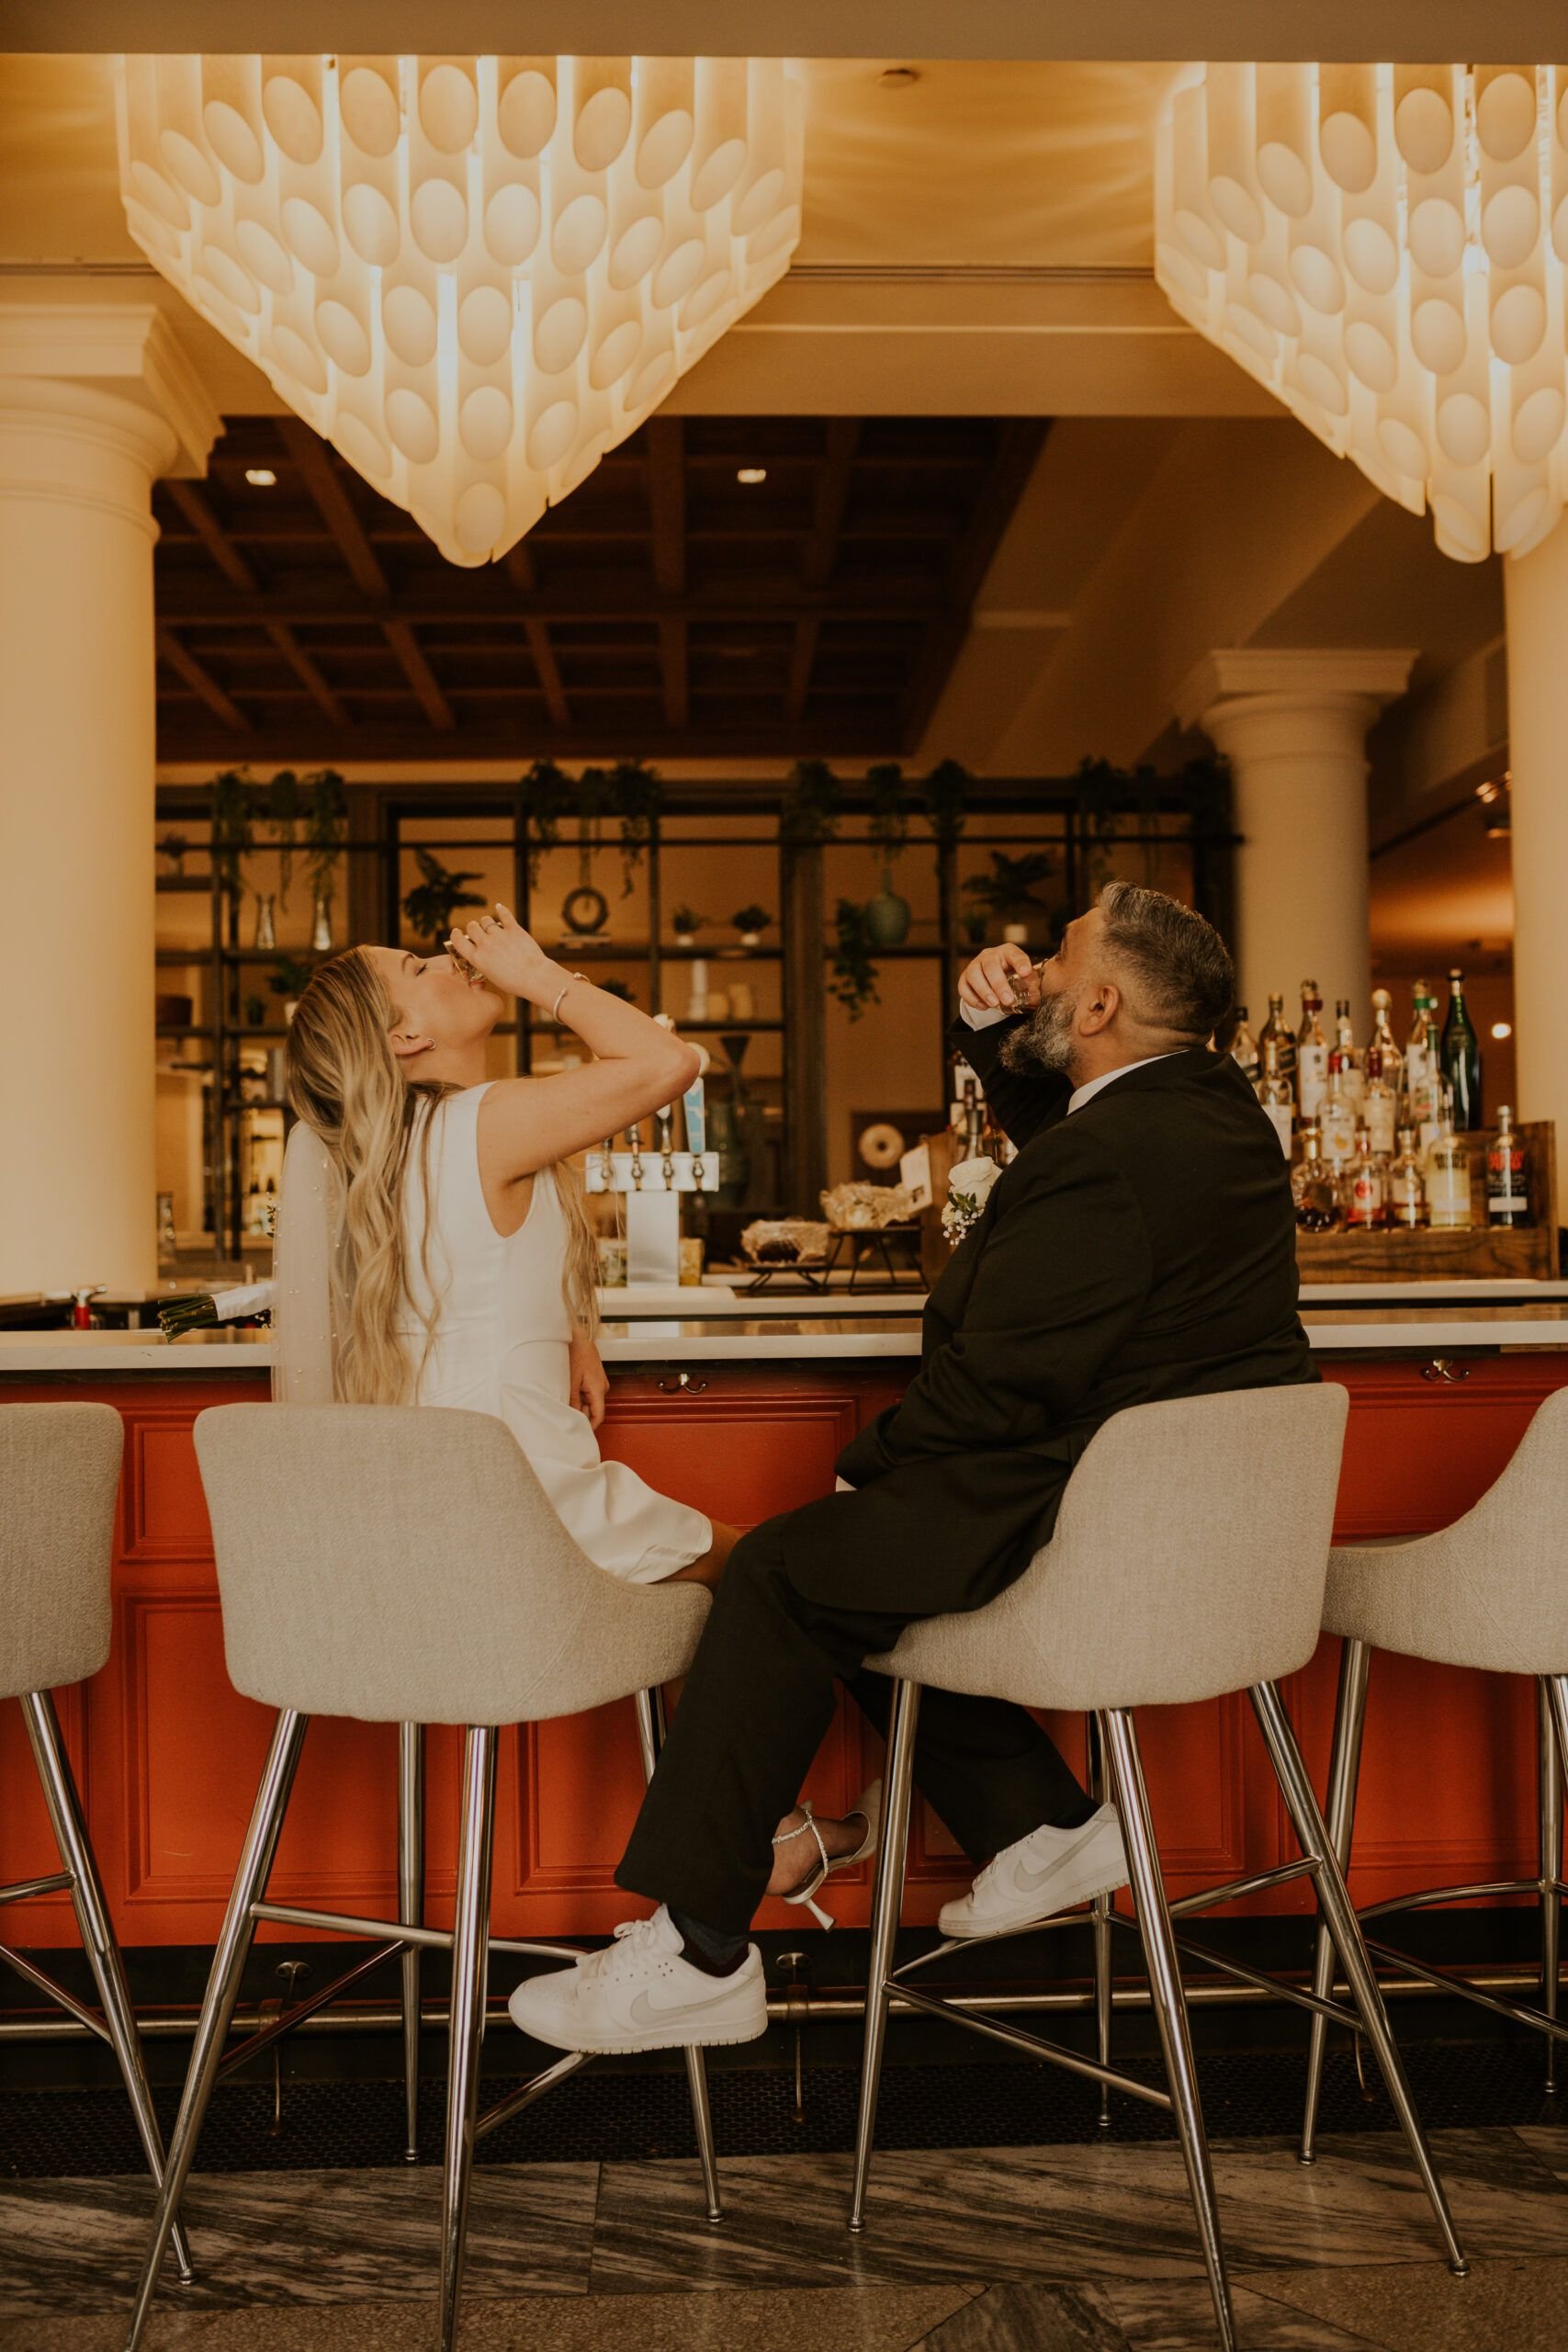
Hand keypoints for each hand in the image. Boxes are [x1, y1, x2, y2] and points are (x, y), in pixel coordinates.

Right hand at [447, 904, 562, 1009]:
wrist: (534, 977)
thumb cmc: (514, 983)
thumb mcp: (491, 977)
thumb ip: (482, 964)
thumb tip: (479, 957)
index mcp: (477, 958)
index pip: (458, 941)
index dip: (455, 935)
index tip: (456, 932)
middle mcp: (485, 944)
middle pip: (472, 927)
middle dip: (473, 928)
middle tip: (477, 931)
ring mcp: (499, 935)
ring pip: (486, 920)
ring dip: (486, 922)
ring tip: (491, 926)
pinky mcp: (514, 929)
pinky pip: (504, 915)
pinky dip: (501, 910)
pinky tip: (499, 907)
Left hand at [568, 1330, 608, 1429]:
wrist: (576, 1332)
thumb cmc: (574, 1351)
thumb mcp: (570, 1380)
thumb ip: (572, 1401)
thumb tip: (571, 1417)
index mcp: (599, 1389)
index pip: (598, 1416)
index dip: (590, 1428)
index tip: (580, 1435)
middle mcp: (601, 1386)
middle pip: (593, 1409)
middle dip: (580, 1416)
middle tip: (564, 1421)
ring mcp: (597, 1380)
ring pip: (588, 1400)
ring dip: (577, 1404)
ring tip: (562, 1406)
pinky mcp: (592, 1376)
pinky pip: (586, 1391)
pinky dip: (577, 1395)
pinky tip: (565, 1394)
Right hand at [958, 943, 1040, 1014]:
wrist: (993, 977)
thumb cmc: (1011, 975)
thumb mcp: (1022, 975)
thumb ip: (1030, 983)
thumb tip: (1036, 997)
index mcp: (1007, 952)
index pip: (1014, 954)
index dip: (1020, 962)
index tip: (1026, 973)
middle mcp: (989, 955)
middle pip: (990, 966)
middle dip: (999, 984)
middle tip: (1008, 1000)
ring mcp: (974, 965)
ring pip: (974, 975)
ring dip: (984, 991)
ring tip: (995, 1004)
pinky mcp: (964, 977)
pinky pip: (963, 987)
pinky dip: (973, 999)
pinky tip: (984, 1006)